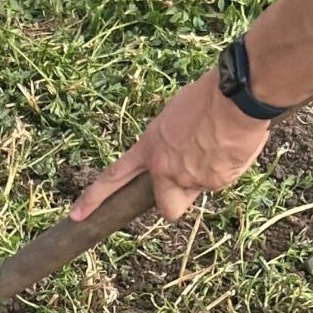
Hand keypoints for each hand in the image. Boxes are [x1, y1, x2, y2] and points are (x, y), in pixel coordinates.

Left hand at [71, 65, 272, 225]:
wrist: (236, 97)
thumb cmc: (207, 97)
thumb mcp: (174, 116)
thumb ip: (168, 143)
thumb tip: (180, 159)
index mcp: (149, 148)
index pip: (113, 177)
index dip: (93, 198)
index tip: (76, 215)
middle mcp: (165, 169)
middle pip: (166, 209)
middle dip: (173, 202)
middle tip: (186, 182)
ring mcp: (190, 179)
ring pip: (197, 192)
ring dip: (205, 180)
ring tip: (217, 150)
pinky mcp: (216, 183)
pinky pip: (220, 181)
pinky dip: (226, 169)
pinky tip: (232, 147)